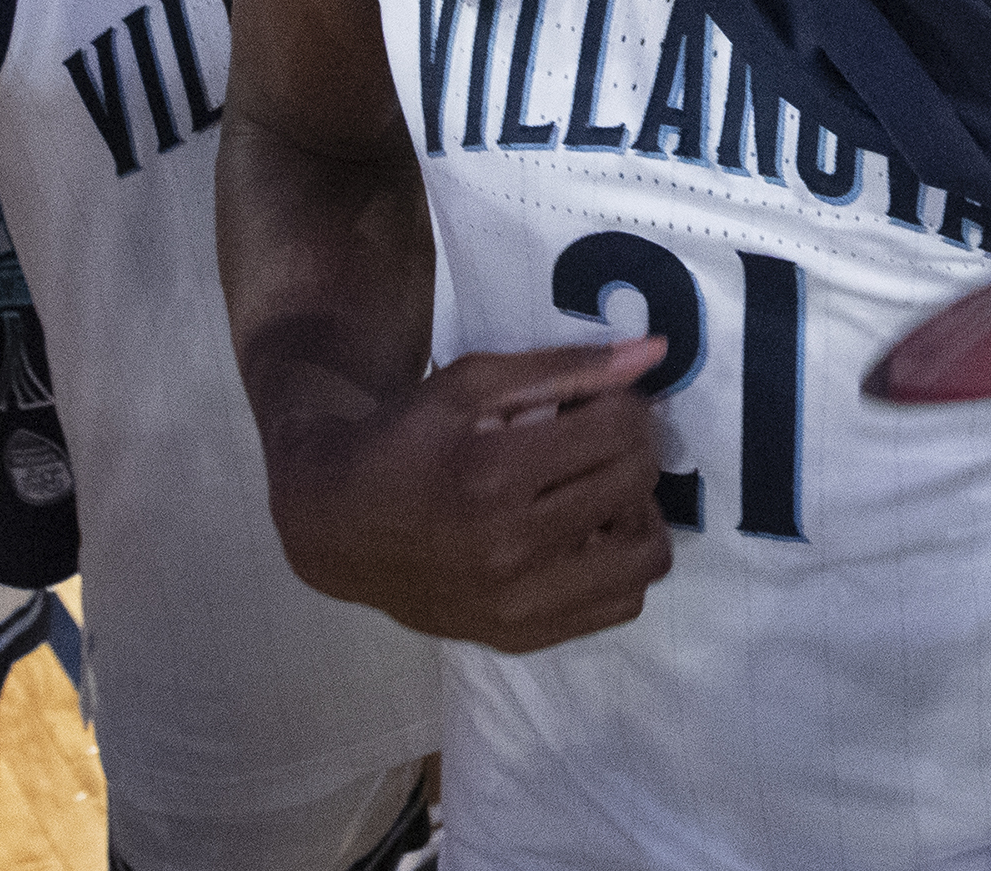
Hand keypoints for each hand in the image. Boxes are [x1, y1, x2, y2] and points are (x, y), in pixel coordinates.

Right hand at [268, 339, 673, 653]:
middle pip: (636, 484)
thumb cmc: (405, 441)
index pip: (620, 430)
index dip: (625, 404)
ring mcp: (516, 604)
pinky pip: (620, 606)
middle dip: (634, 448)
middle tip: (605, 441)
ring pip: (645, 557)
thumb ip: (566, 366)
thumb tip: (656, 353)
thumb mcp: (471, 383)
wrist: (335, 528)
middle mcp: (509, 548)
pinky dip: (619, 565)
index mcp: (492, 474)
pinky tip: (586, 539)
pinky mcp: (520, 638)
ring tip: (603, 494)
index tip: (602, 403)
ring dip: (639, 514)